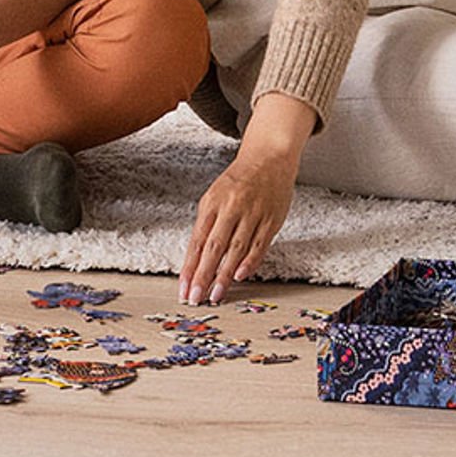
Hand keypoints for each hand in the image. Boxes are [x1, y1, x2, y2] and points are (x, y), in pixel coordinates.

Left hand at [182, 96, 313, 302]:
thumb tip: (196, 259)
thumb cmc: (238, 181)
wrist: (269, 159)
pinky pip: (259, 245)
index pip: (198, 241)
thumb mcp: (215, 196)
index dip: (190, 267)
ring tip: (216, 294)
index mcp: (213, 203)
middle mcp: (232, 208)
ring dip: (224, 275)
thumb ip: (207, 225)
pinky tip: (239, 276)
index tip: (184, 288)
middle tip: (196, 297)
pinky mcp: (272, 220)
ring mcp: (253, 214)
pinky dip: (249, 262)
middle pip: (214, 247)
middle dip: (203, 275)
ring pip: (236, 249)